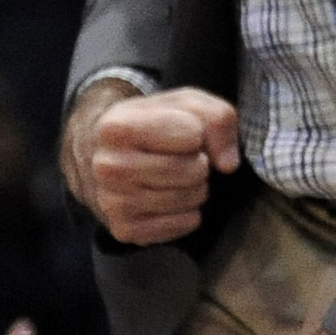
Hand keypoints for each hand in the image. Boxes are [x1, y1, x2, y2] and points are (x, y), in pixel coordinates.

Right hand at [69, 81, 234, 244]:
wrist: (109, 154)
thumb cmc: (155, 125)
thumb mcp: (187, 105)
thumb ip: (218, 119)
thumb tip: (228, 164)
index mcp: (116, 127)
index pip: (192, 134)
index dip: (197, 133)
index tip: (180, 132)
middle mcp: (107, 166)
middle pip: (193, 171)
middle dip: (200, 163)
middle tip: (182, 159)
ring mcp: (111, 202)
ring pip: (190, 199)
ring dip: (195, 188)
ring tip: (175, 177)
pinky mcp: (124, 230)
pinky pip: (184, 224)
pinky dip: (188, 212)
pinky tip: (170, 198)